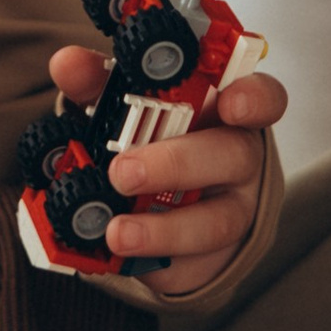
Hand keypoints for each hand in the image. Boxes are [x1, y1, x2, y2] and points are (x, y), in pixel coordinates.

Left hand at [43, 44, 288, 302]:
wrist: (155, 205)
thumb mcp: (125, 103)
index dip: (254, 99)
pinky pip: (192, 266)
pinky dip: (154, 263)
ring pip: (216, 221)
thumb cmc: (151, 138)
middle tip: (124, 172)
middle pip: (232, 157)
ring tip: (115, 232)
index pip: (262, 98)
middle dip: (177, 164)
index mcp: (226, 111)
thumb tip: (68, 64)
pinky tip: (120, 258)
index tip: (232, 102)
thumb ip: (101, 81)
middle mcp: (238, 160)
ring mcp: (232, 211)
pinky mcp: (212, 258)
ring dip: (163, 229)